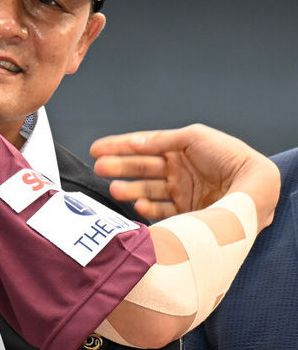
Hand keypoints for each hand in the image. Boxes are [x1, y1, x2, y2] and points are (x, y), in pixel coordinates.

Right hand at [90, 123, 279, 227]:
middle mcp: (178, 171)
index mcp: (179, 150)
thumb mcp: (193, 137)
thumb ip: (161, 140)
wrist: (253, 187)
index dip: (119, 147)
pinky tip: (138, 205)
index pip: (143, 147)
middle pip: (141, 168)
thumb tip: (133, 143)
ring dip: (129, 188)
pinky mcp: (186, 212)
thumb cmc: (229, 156)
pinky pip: (160, 210)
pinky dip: (147, 208)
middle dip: (118, 167)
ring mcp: (181, 191)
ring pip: (147, 189)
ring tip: (114, 190)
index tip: (96, 149)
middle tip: (98, 168)